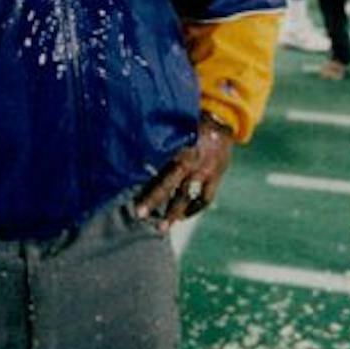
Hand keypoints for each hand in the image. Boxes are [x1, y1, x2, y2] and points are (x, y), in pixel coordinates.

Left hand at [135, 114, 233, 230]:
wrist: (219, 120)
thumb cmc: (187, 123)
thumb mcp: (172, 129)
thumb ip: (157, 142)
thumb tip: (131, 152)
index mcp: (176, 149)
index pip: (157, 168)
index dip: (143, 181)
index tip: (129, 191)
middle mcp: (190, 162)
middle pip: (169, 186)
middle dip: (154, 201)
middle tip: (139, 215)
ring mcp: (204, 171)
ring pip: (188, 197)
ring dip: (174, 214)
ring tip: (162, 228)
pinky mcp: (216, 176)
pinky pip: (205, 198)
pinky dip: (194, 209)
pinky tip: (184, 216)